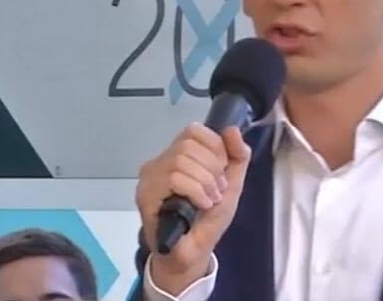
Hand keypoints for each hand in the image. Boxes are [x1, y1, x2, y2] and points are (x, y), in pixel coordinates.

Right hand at [136, 123, 250, 292]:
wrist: (193, 252)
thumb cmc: (208, 218)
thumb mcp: (231, 184)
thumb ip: (237, 156)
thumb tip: (231, 129)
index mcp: (179, 154)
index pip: (194, 130)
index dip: (215, 147)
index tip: (222, 171)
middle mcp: (160, 161)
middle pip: (188, 143)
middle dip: (212, 167)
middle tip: (217, 191)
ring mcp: (150, 177)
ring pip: (180, 160)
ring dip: (205, 182)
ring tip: (209, 201)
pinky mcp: (145, 194)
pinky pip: (173, 178)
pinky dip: (195, 191)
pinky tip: (200, 205)